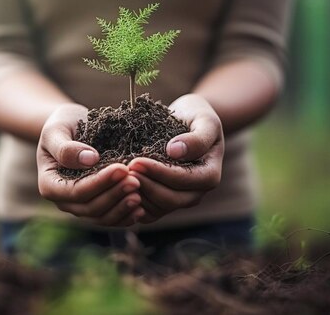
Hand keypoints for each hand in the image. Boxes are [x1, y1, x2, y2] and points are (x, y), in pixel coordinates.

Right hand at [36, 104, 143, 226]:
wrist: (71, 126)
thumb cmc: (62, 125)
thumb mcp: (57, 130)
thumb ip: (66, 147)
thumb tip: (89, 159)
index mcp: (50, 185)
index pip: (76, 191)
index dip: (100, 183)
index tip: (122, 168)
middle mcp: (64, 201)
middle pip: (90, 208)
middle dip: (115, 195)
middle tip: (136, 181)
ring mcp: (80, 206)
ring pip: (101, 217)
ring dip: (122, 208)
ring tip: (140, 195)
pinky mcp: (95, 206)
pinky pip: (110, 218)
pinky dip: (125, 215)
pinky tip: (141, 208)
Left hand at [128, 94, 223, 223]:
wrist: (189, 120)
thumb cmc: (198, 118)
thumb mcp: (205, 121)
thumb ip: (196, 138)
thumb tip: (175, 151)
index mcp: (209, 176)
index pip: (183, 180)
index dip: (159, 172)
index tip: (137, 161)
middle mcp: (196, 192)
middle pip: (170, 199)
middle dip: (145, 185)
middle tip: (125, 170)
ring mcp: (181, 199)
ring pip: (157, 208)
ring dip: (138, 195)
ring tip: (120, 178)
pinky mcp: (165, 201)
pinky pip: (149, 212)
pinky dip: (135, 203)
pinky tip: (121, 188)